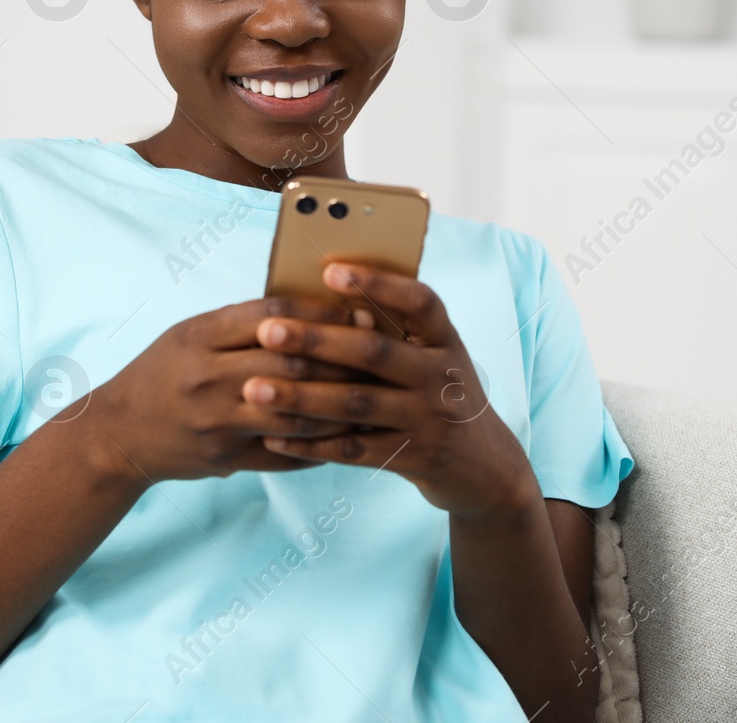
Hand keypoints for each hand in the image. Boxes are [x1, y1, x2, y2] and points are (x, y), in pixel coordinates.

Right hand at [84, 296, 378, 485]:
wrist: (118, 433)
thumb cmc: (163, 372)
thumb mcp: (191, 333)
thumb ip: (242, 323)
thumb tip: (313, 309)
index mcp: (198, 335)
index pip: (271, 314)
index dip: (320, 311)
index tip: (358, 307)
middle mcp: (206, 376)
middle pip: (290, 361)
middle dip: (342, 356)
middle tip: (381, 352)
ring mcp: (215, 421)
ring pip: (294, 410)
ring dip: (340, 404)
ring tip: (375, 395)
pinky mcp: (225, 458)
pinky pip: (284, 452)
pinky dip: (321, 444)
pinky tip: (349, 436)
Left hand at [242, 263, 538, 520]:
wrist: (483, 466)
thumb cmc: (439, 394)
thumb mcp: (432, 356)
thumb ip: (393, 330)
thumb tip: (320, 294)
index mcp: (444, 339)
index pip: (419, 301)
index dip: (377, 283)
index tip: (329, 271)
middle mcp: (441, 375)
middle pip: (373, 352)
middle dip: (315, 340)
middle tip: (267, 331)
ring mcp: (429, 419)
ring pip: (356, 404)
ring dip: (301, 396)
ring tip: (253, 389)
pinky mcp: (413, 458)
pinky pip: (353, 451)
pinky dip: (310, 444)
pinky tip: (272, 436)